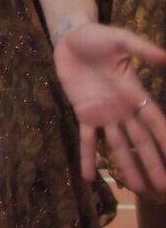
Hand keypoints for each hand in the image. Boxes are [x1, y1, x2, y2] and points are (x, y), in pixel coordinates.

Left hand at [54, 21, 165, 191]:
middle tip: (163, 187)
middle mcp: (123, 109)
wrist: (70, 37)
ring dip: (127, 166)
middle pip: (141, 141)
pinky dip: (88, 157)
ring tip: (138, 189)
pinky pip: (87, 139)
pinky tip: (89, 177)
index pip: (156, 122)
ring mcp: (103, 113)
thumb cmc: (99, 37)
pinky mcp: (83, 112)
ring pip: (118, 145)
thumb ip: (142, 49)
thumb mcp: (122, 40)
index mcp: (136, 94)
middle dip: (152, 163)